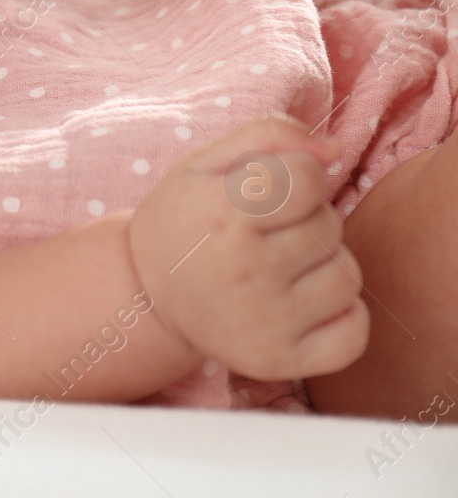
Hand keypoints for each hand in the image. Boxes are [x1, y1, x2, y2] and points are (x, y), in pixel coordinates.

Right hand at [128, 116, 369, 380]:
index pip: (310, 178)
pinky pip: (354, 331)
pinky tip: (301, 305)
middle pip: (330, 225)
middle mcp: (245, 271)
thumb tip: (334, 150)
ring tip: (279, 267)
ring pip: (347, 276)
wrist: (143, 297)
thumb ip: (268, 136)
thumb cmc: (184, 220)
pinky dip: (340, 317)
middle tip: (263, 232)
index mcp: (224, 214)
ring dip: (322, 266)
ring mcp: (265, 322)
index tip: (268, 189)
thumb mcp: (203, 163)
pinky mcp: (279, 361)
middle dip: (306, 220)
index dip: (297, 175)